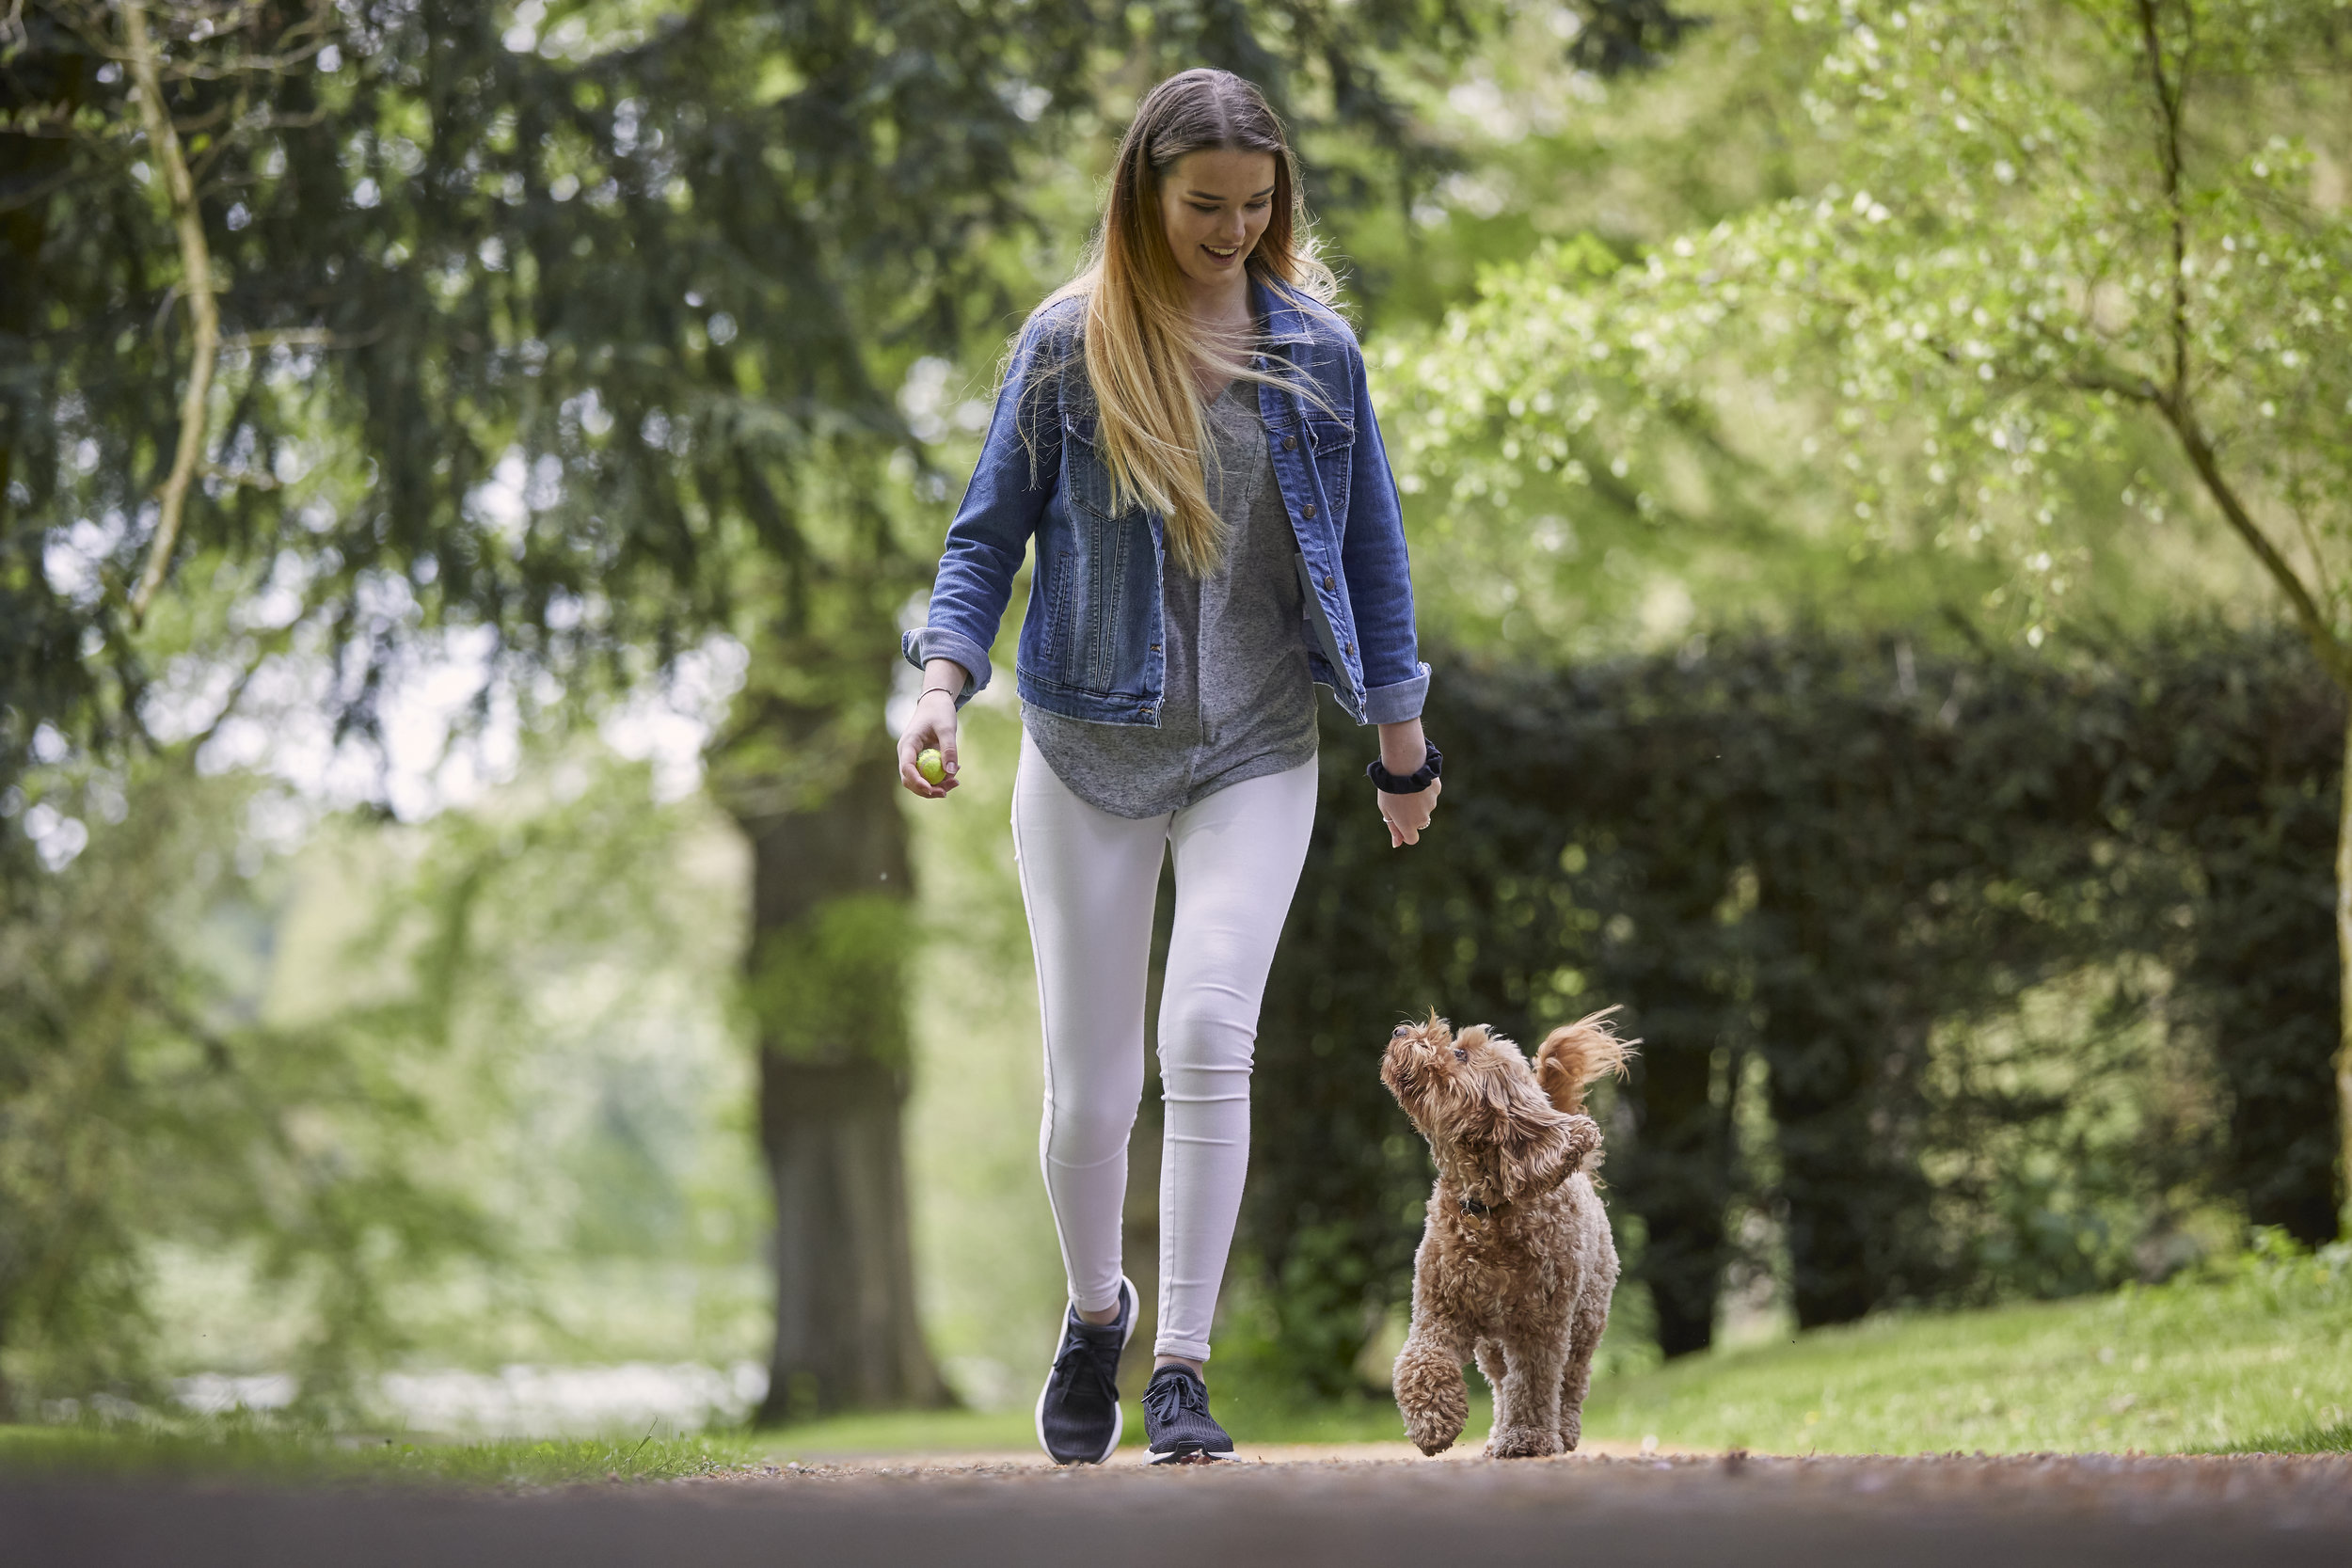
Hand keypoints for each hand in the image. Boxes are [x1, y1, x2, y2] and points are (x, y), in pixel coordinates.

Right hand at [897, 681, 962, 798]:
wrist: (935, 702)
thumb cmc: (940, 712)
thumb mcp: (947, 728)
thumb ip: (949, 749)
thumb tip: (951, 772)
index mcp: (908, 744)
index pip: (907, 768)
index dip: (917, 782)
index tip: (931, 789)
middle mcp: (906, 753)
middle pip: (910, 779)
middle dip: (927, 789)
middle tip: (946, 792)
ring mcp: (913, 757)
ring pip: (919, 780)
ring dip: (936, 786)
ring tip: (956, 781)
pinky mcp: (921, 759)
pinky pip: (927, 774)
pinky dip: (940, 778)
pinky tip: (954, 772)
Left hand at [1378, 773, 1440, 847]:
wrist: (1403, 765)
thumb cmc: (1390, 789)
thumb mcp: (1386, 809)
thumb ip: (1393, 828)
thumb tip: (1397, 844)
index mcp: (1408, 824)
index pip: (1412, 838)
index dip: (1406, 832)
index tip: (1401, 823)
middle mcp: (1422, 818)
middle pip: (1419, 821)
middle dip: (1411, 814)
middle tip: (1400, 798)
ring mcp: (1432, 804)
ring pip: (1426, 806)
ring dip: (1418, 800)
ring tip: (1406, 785)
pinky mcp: (1437, 790)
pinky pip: (1430, 793)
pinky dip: (1424, 789)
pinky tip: (1415, 778)